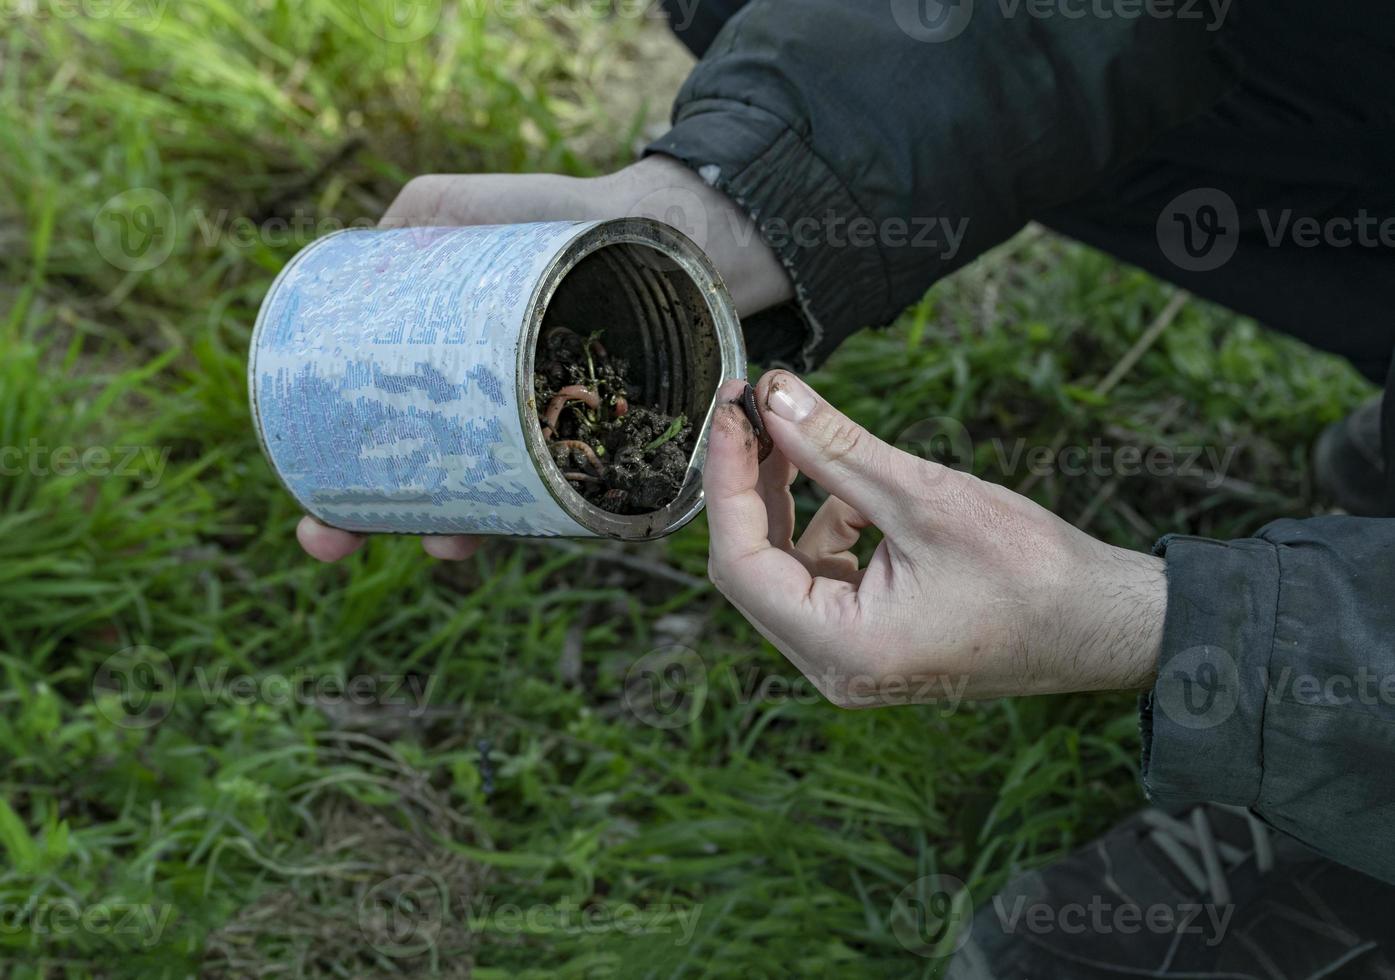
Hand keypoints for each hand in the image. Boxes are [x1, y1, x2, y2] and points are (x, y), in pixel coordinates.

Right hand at [296, 156, 793, 561]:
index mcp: (451, 384)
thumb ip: (412, 221)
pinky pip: (575, 493)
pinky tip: (521, 523)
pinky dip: (550, 514)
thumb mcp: (465, 206)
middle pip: (423, 489)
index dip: (339, 488)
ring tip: (439, 545)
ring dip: (456, 533)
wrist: (651, 224)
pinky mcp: (606, 447)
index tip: (312, 516)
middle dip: (371, 525)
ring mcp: (547, 441)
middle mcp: (494, 423)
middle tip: (329, 543)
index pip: (386, 446)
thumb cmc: (553, 218)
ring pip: (493, 503)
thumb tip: (359, 254)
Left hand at [703, 372, 1167, 707]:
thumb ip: (836, 448)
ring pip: (785, 569)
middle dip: (751, 485)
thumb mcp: (925, 496)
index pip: (740, 561)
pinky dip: (826, 525)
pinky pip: (822, 577)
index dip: (726, 480)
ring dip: (788, 501)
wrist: (1108, 622)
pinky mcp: (871, 640)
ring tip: (804, 436)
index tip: (732, 411)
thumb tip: (775, 397)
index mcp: (840, 648)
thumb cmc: (1034, 573)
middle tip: (758, 410)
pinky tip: (855, 488)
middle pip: (753, 567)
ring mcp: (851, 659)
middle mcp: (833, 668)